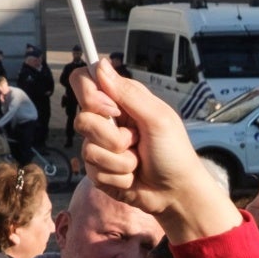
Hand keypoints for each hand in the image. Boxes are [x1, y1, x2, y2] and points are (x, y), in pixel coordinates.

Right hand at [73, 71, 240, 245]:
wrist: (176, 193)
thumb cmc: (174, 153)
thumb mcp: (157, 118)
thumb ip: (128, 93)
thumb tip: (101, 64)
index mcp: (121, 101)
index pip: (85, 82)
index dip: (90, 95)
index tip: (112, 110)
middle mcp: (107, 121)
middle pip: (82, 119)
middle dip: (112, 137)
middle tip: (136, 140)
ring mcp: (101, 146)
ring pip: (88, 149)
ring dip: (119, 161)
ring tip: (137, 162)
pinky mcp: (98, 170)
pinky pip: (94, 171)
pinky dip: (118, 177)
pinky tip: (132, 176)